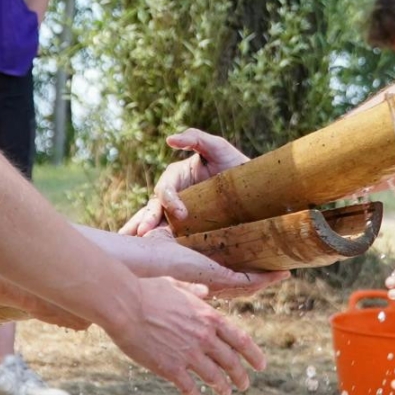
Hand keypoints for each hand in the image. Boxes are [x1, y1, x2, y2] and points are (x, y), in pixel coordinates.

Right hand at [103, 277, 267, 394]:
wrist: (125, 305)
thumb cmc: (147, 291)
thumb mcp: (176, 284)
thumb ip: (194, 290)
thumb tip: (205, 291)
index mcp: (209, 317)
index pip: (241, 340)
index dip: (254, 354)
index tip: (261, 365)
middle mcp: (204, 337)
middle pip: (231, 362)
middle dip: (241, 376)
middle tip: (244, 385)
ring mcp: (189, 354)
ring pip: (214, 378)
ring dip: (222, 388)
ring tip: (225, 394)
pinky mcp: (171, 368)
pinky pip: (188, 388)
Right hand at [119, 128, 250, 236]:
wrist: (257, 188)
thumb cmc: (236, 164)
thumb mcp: (218, 147)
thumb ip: (195, 138)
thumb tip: (169, 139)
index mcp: (177, 176)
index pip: (165, 189)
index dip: (170, 200)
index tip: (181, 214)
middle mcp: (174, 194)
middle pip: (155, 206)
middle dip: (147, 218)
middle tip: (143, 231)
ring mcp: (179, 212)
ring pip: (157, 222)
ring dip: (146, 231)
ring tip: (138, 243)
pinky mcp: (188, 228)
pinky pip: (171, 235)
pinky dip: (160, 243)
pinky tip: (157, 256)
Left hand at [139, 227, 289, 297]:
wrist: (137, 259)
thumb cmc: (146, 250)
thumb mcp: (169, 240)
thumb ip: (179, 239)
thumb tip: (184, 228)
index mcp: (196, 272)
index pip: (227, 279)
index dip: (246, 277)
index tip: (263, 273)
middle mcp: (205, 279)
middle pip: (240, 283)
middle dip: (262, 279)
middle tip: (282, 274)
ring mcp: (211, 280)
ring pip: (246, 283)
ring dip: (266, 279)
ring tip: (284, 274)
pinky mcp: (213, 275)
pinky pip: (243, 280)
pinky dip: (263, 278)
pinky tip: (279, 273)